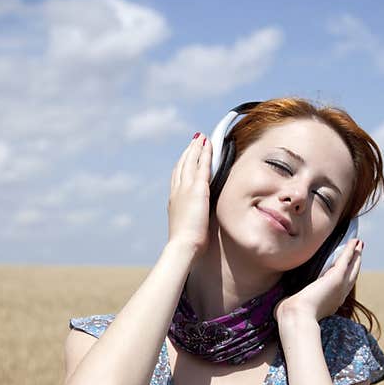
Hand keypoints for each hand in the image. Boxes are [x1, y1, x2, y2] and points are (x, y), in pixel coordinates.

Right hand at [167, 133, 211, 258]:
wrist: (183, 246)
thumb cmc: (187, 244)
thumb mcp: (187, 228)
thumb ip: (192, 219)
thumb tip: (199, 221)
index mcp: (174, 201)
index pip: (177, 177)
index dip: (182, 165)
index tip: (186, 156)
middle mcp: (177, 191)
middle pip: (182, 166)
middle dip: (188, 152)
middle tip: (194, 141)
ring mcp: (186, 189)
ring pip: (190, 162)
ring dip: (196, 148)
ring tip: (201, 138)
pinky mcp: (198, 189)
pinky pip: (202, 166)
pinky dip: (205, 153)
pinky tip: (209, 145)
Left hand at [274, 238, 363, 323]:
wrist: (297, 317)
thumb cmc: (291, 316)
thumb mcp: (293, 306)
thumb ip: (291, 302)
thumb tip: (282, 301)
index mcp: (329, 304)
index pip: (340, 288)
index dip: (344, 278)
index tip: (346, 269)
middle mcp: (338, 296)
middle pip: (351, 277)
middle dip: (355, 264)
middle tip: (358, 252)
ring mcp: (340, 286)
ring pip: (352, 268)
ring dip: (356, 255)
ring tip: (359, 245)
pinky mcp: (337, 277)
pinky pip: (346, 260)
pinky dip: (351, 250)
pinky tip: (354, 242)